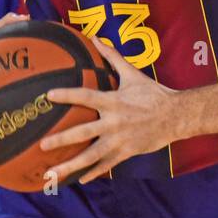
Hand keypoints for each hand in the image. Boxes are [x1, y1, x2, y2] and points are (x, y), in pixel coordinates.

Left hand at [40, 38, 176, 183]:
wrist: (176, 115)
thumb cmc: (153, 93)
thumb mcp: (132, 74)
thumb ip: (112, 56)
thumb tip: (95, 37)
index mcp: (113, 101)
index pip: (86, 96)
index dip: (67, 95)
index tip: (48, 95)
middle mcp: (114, 122)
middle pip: (83, 132)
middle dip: (61, 140)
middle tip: (42, 145)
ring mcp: (119, 140)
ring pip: (91, 155)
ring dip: (71, 165)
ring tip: (52, 173)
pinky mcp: (126, 152)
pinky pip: (106, 164)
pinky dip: (93, 173)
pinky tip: (80, 180)